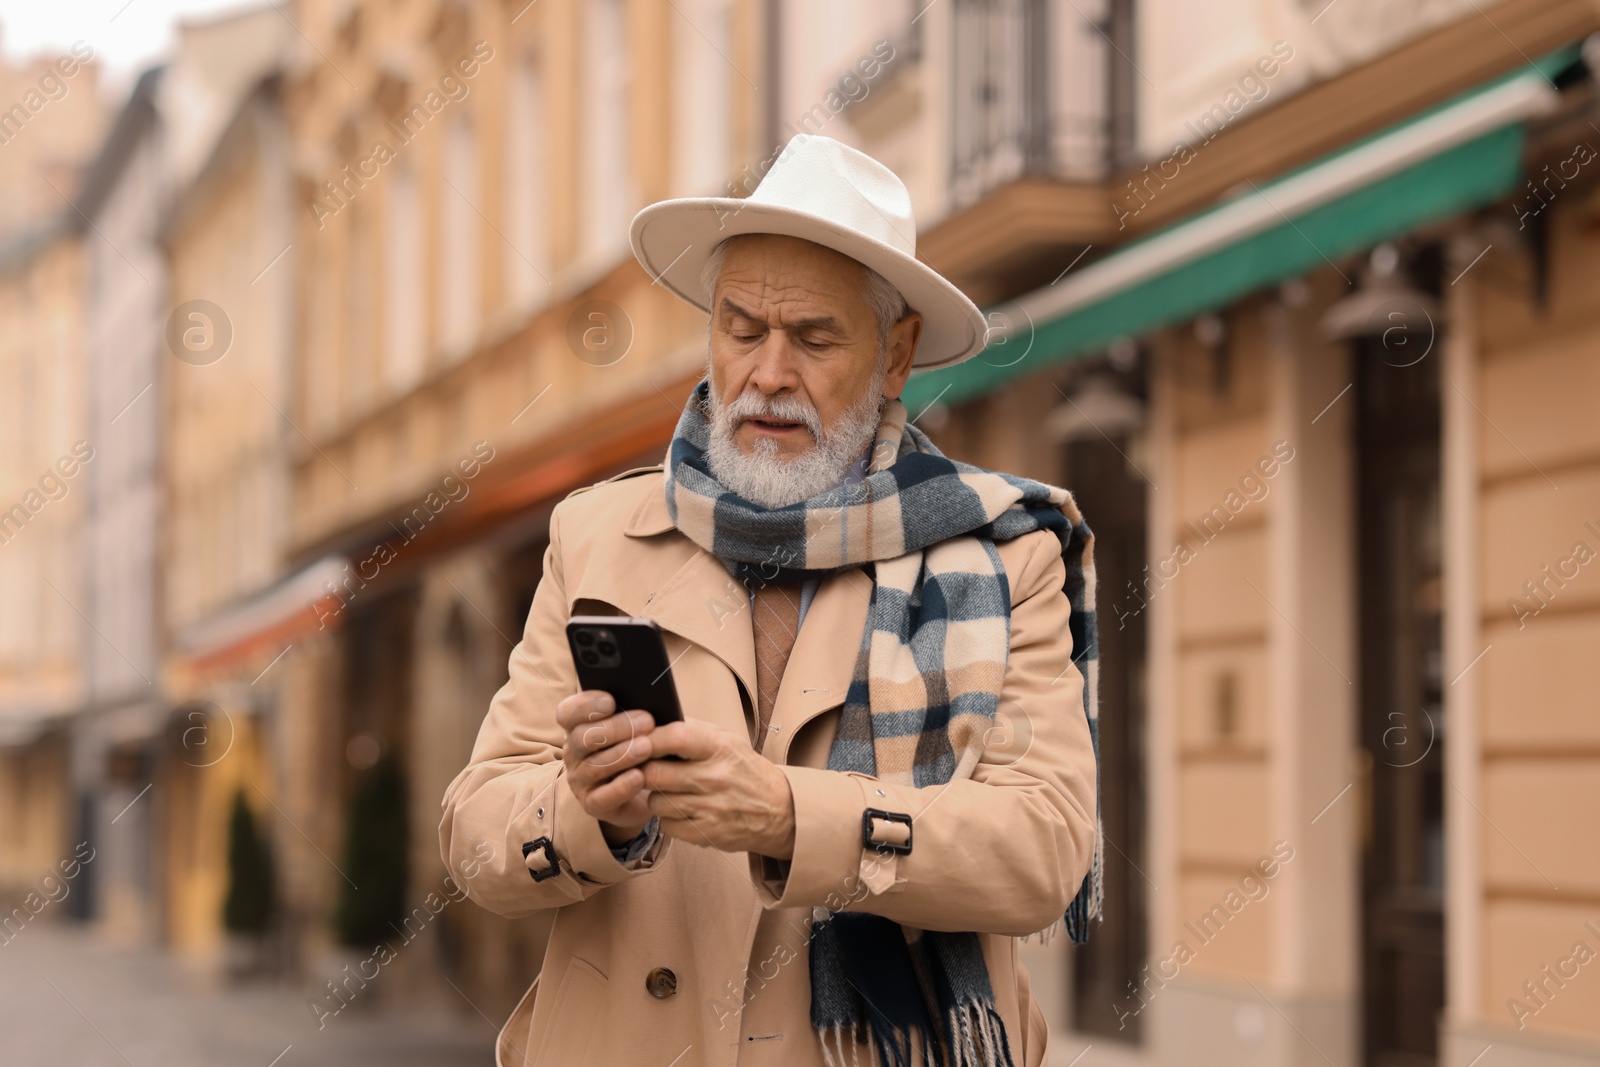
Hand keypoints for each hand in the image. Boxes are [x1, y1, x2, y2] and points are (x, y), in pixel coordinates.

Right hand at [554, 690, 656, 845]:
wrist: (642, 792)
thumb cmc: (637, 750)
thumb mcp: (633, 729)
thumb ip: (633, 714)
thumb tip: (650, 699)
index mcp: (577, 728)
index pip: (567, 713)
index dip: (586, 705)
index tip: (612, 701)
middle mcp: (573, 753)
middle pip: (583, 738)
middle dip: (616, 728)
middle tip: (647, 722)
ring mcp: (580, 781)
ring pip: (593, 767)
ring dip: (621, 755)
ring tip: (647, 747)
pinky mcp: (592, 805)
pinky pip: (602, 798)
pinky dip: (621, 787)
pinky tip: (639, 777)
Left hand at [641, 720, 795, 858]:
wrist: (779, 809)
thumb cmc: (745, 771)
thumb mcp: (727, 740)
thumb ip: (693, 730)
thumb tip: (654, 721)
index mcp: (719, 748)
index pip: (675, 737)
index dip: (649, 738)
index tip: (637, 740)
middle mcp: (715, 778)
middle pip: (655, 774)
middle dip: (644, 771)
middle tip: (646, 769)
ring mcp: (710, 808)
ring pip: (656, 802)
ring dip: (656, 797)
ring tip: (670, 791)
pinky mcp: (706, 833)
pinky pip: (666, 825)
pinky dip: (668, 818)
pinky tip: (682, 810)